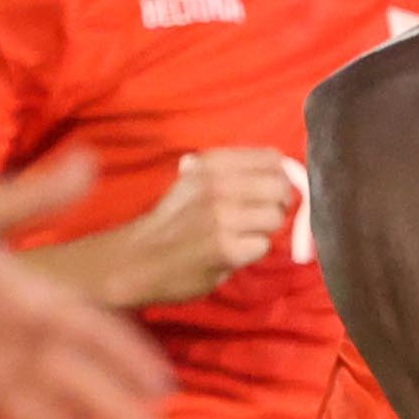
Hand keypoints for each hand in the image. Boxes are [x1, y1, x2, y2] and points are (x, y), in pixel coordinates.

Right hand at [37, 145, 306, 307]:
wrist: (136, 260)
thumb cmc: (172, 223)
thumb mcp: (193, 182)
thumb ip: (232, 173)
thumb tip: (281, 167)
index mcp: (210, 164)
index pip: (272, 159)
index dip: (278, 178)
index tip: (266, 193)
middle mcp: (216, 184)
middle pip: (280, 188)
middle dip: (276, 205)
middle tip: (256, 220)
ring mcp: (221, 216)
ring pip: (275, 218)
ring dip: (263, 231)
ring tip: (237, 237)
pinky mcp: (225, 248)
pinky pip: (263, 246)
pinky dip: (251, 253)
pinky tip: (229, 254)